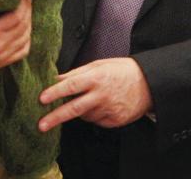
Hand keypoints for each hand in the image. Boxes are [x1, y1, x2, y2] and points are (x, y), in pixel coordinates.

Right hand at [0, 0, 31, 75]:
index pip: (17, 16)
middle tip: (26, 1)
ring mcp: (0, 55)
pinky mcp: (0, 62)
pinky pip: (21, 52)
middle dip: (27, 11)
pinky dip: (26, 41)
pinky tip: (25, 33)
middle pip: (23, 26)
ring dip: (28, 25)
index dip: (23, 5)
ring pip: (25, 39)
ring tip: (27, 14)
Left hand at [37, 58, 152, 130]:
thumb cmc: (122, 71)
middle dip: (56, 117)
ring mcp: (109, 110)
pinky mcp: (115, 121)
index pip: (71, 85)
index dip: (55, 92)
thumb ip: (77, 73)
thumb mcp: (99, 65)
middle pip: (74, 109)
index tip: (42, 99)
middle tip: (41, 125)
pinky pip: (96, 121)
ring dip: (81, 111)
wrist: (149, 84)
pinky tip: (103, 105)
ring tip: (94, 99)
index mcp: (97, 77)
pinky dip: (94, 115)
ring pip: (84, 116)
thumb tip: (56, 79)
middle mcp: (102, 95)